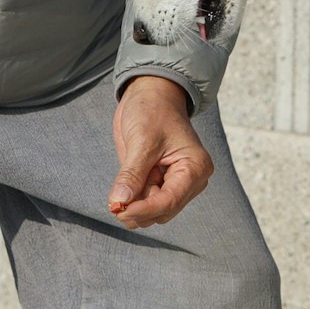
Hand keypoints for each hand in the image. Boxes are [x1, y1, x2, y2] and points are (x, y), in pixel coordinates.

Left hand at [110, 76, 212, 228]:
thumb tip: (119, 202)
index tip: (118, 210)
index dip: (144, 210)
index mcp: (195, 167)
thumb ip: (132, 174)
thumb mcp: (142, 140)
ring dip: (135, 206)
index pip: (170, 201)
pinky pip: (148, 203)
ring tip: (123, 185)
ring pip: (155, 213)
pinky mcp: (163, 184)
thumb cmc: (153, 110)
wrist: (152, 96)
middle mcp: (191, 180)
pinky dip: (133, 200)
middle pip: (163, 212)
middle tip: (113, 203)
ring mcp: (178, 184)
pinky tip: (125, 186)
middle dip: (138, 209)